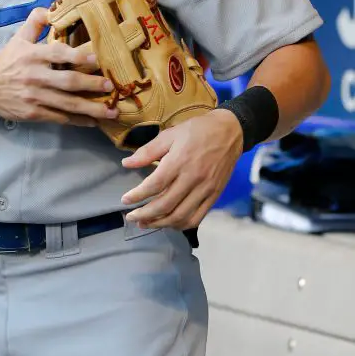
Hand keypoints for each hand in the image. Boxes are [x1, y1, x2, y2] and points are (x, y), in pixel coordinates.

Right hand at [0, 6, 119, 127]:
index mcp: (32, 55)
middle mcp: (35, 76)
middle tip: (110, 85)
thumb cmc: (6, 61)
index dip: (77, 57)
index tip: (96, 59)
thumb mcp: (18, 38)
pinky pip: (60, 118)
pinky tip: (93, 122)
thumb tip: (52, 8)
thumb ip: (35, 22)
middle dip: (91, 85)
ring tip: (111, 112)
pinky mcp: (34, 113)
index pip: (57, 54)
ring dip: (91, 108)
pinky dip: (78, 121)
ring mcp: (35, 97)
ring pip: (67, 104)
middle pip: (67, 82)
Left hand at [119, 110, 243, 229]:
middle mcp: (193, 178)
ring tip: (146, 223)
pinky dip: (180, 225)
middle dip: (145, 215)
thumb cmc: (197, 130)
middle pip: (166, 205)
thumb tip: (126, 164)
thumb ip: (147, 151)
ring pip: (180, 216)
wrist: (231, 131)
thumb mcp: (169, 134)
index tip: (125, 200)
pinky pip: (197, 217)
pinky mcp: (215, 196)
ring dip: (161, 224)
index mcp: (179, 161)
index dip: (137, 195)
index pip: (155, 185)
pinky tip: (168, 223)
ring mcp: (206, 189)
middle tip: (131, 217)